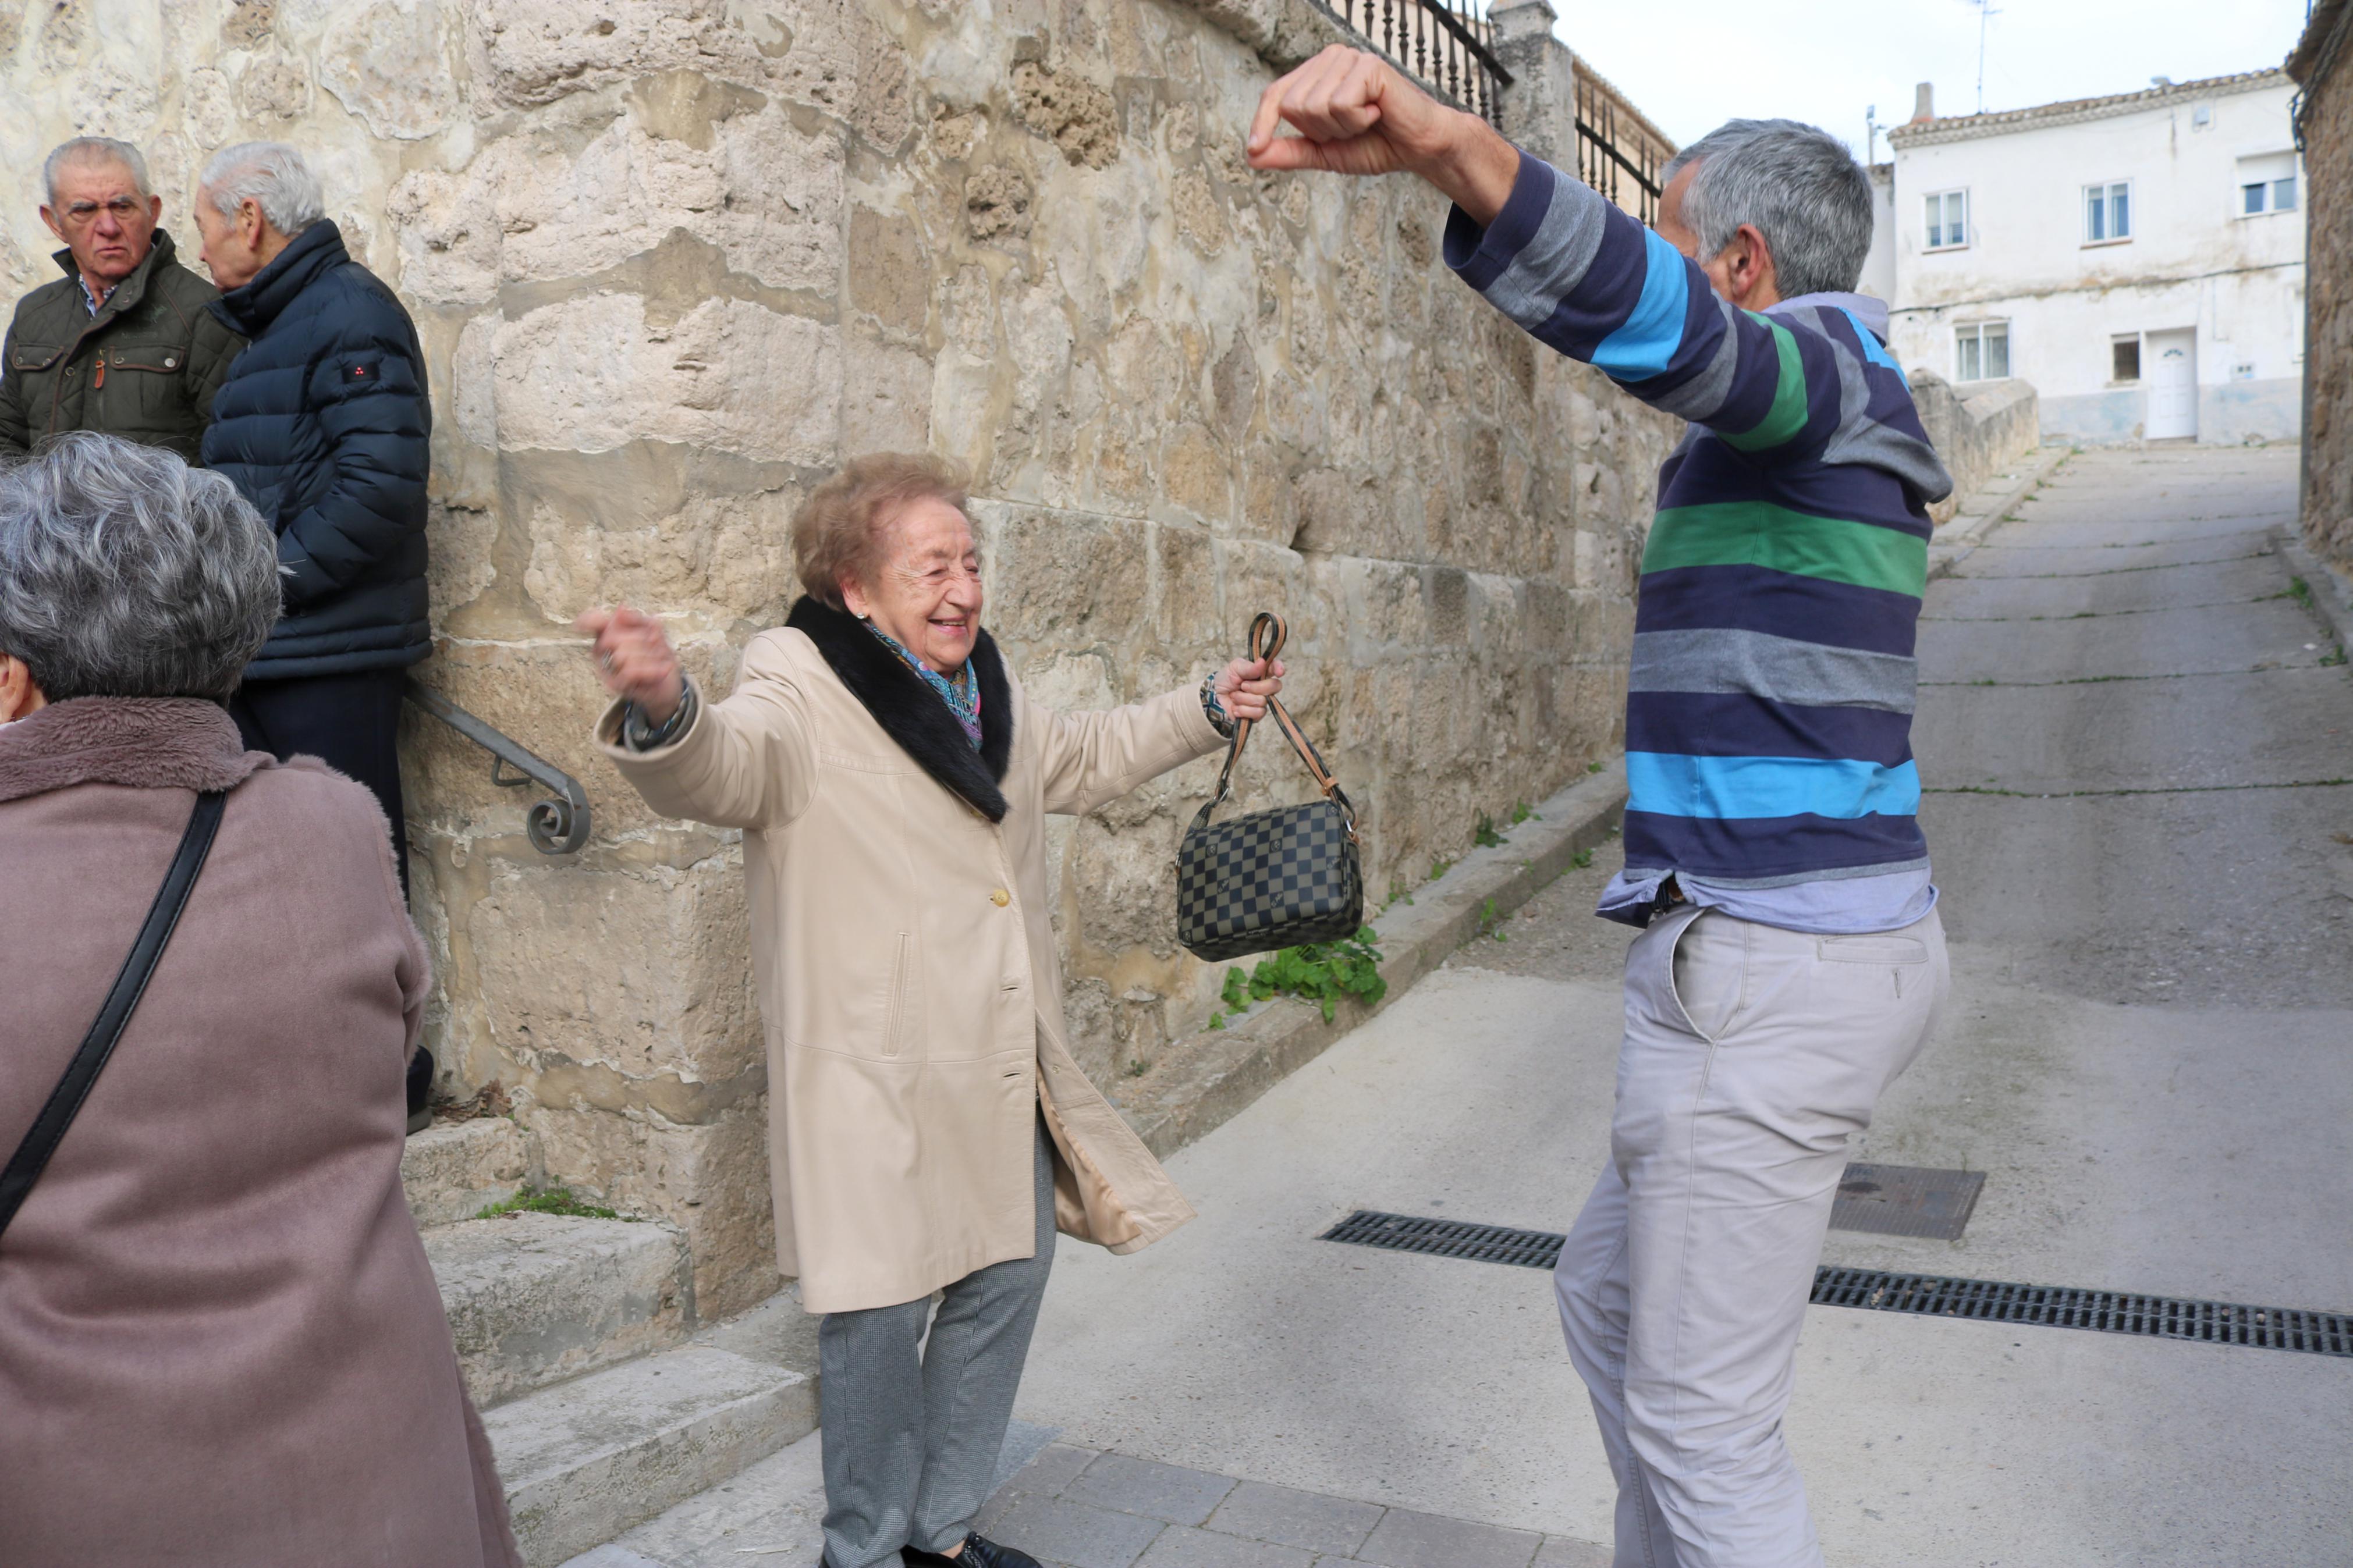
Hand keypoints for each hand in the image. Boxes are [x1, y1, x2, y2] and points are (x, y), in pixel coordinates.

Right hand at [576, 605, 683, 722]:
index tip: (582, 623)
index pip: (595, 624)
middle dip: (641, 638)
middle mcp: (603, 651)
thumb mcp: (653, 630)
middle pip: (612, 637)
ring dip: (649, 655)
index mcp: (609, 633)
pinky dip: (650, 669)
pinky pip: (630, 672)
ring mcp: (607, 669)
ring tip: (661, 658)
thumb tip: (620, 608)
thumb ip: (636, 619)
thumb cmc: (658, 654)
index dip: (589, 620)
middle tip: (657, 643)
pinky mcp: (617, 685)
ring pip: (622, 655)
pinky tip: (664, 668)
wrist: (669, 683)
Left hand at [1214, 656, 1285, 723]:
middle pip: (1274, 686)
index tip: (1279, 672)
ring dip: (1243, 699)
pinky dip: (1243, 710)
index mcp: (1261, 672)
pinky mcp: (1257, 715)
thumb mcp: (1234, 668)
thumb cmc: (1225, 680)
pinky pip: (1257, 713)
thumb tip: (1262, 662)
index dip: (1279, 668)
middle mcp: (1265, 687)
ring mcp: (1262, 701)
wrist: (1214, 698)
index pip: (1275, 668)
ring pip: (1263, 701)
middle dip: (1256, 687)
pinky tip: (1236, 708)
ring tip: (1234, 696)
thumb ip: (1248, 667)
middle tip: (1242, 686)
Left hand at [1244, 45, 1518, 223]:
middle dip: (1321, 131)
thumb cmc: (1376, 144)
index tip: (1253, 149)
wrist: (1419, 147)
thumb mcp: (1325, 152)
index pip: (1275, 95)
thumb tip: (1252, 156)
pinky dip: (1357, 120)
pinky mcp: (1367, 66)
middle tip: (1352, 128)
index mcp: (1315, 74)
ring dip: (1341, 127)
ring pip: (1314, 106)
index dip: (1262, 122)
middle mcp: (1329, 59)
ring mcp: (1348, 58)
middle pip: (1293, 106)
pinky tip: (1377, 113)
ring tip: (1366, 120)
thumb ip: (1291, 152)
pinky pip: (1339, 104)